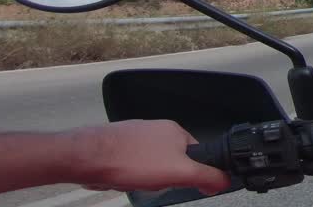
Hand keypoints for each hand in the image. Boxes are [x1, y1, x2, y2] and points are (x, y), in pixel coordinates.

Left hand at [70, 120, 230, 194]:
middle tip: (155, 183)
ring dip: (145, 178)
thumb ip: (206, 176)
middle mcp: (157, 130)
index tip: (182, 182)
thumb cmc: (130, 160)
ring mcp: (137, 137)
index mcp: (176, 131)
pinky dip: (129, 175)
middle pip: (173, 161)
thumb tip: (224, 180)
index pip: (196, 154)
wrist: (88, 157)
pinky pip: (132, 166)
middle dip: (164, 178)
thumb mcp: (179, 172)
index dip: (191, 172)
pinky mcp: (119, 146)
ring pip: (151, 166)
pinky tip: (122, 178)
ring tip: (135, 180)